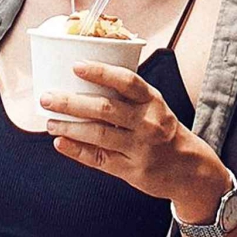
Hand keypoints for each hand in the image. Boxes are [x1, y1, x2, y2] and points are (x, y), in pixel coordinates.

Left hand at [40, 60, 229, 219]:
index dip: (101, 72)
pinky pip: (99, 158)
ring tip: (49, 122)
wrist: (189, 168)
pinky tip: (60, 142)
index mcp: (152, 100)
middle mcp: (147, 122)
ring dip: (69, 127)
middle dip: (71, 102)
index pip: (127, 81)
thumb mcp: (154, 106)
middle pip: (105, 108)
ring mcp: (140, 148)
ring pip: (98, 135)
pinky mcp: (132, 170)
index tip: (76, 66)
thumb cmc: (162, 129)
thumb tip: (81, 79)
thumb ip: (126, 95)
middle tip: (47, 97)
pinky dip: (77, 150)